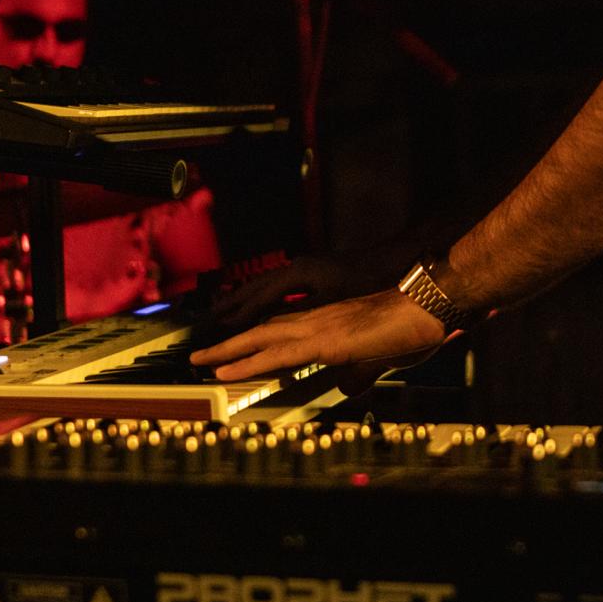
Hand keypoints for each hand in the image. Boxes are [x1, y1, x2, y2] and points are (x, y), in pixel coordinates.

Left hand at [192, 289, 445, 382]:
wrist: (428, 307)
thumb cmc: (409, 329)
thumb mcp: (376, 359)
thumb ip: (358, 373)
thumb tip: (347, 388)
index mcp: (326, 323)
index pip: (279, 331)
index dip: (252, 342)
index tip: (229, 353)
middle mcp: (315, 320)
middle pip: (261, 331)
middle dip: (228, 344)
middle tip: (198, 356)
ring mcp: (318, 328)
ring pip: (260, 339)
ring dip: (227, 351)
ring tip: (199, 361)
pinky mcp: (324, 341)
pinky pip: (277, 354)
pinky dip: (247, 362)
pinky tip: (225, 371)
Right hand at [212, 253, 395, 327]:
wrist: (394, 258)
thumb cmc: (371, 280)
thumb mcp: (342, 303)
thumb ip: (312, 321)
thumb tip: (294, 343)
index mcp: (301, 274)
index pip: (262, 297)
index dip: (242, 314)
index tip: (222, 327)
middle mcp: (298, 268)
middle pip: (256, 287)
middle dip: (232, 304)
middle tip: (208, 320)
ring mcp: (304, 269)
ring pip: (265, 286)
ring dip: (243, 300)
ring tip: (222, 314)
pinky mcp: (313, 274)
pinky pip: (278, 288)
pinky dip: (261, 299)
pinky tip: (258, 310)